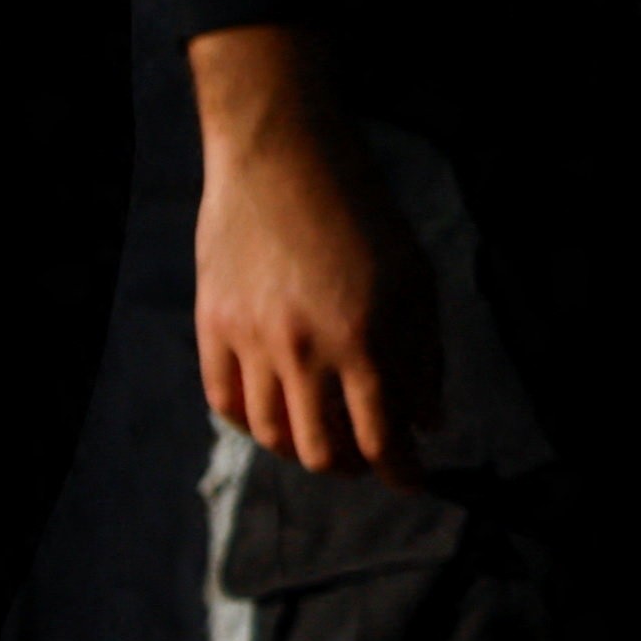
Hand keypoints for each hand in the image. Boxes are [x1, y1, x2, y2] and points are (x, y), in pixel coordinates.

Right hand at [190, 25, 430, 485]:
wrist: (283, 160)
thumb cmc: (363, 217)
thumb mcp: (417, 282)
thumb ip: (424, 357)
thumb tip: (428, 422)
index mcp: (365, 339)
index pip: (382, 437)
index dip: (401, 471)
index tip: (413, 480)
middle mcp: (304, 350)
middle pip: (321, 450)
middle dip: (353, 466)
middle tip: (369, 459)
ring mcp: (250, 340)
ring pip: (270, 433)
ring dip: (302, 450)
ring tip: (326, 440)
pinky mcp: (212, 325)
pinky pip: (224, 401)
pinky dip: (252, 422)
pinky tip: (276, 416)